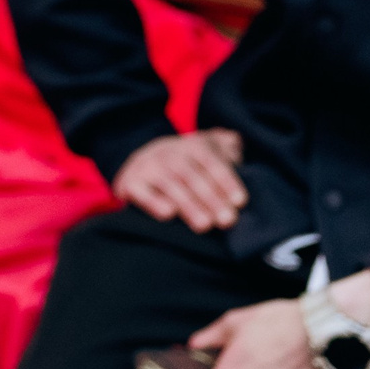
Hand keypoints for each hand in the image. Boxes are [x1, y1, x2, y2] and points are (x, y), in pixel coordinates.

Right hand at [114, 129, 246, 231]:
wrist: (143, 162)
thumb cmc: (188, 164)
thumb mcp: (208, 149)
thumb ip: (226, 147)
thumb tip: (235, 142)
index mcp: (190, 145)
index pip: (210, 160)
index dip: (226, 180)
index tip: (240, 201)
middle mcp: (166, 153)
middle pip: (190, 174)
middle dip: (210, 198)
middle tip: (227, 220)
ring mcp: (146, 167)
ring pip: (168, 184)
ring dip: (188, 205)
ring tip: (204, 225)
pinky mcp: (129, 183)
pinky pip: (140, 192)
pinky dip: (153, 202)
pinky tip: (168, 214)